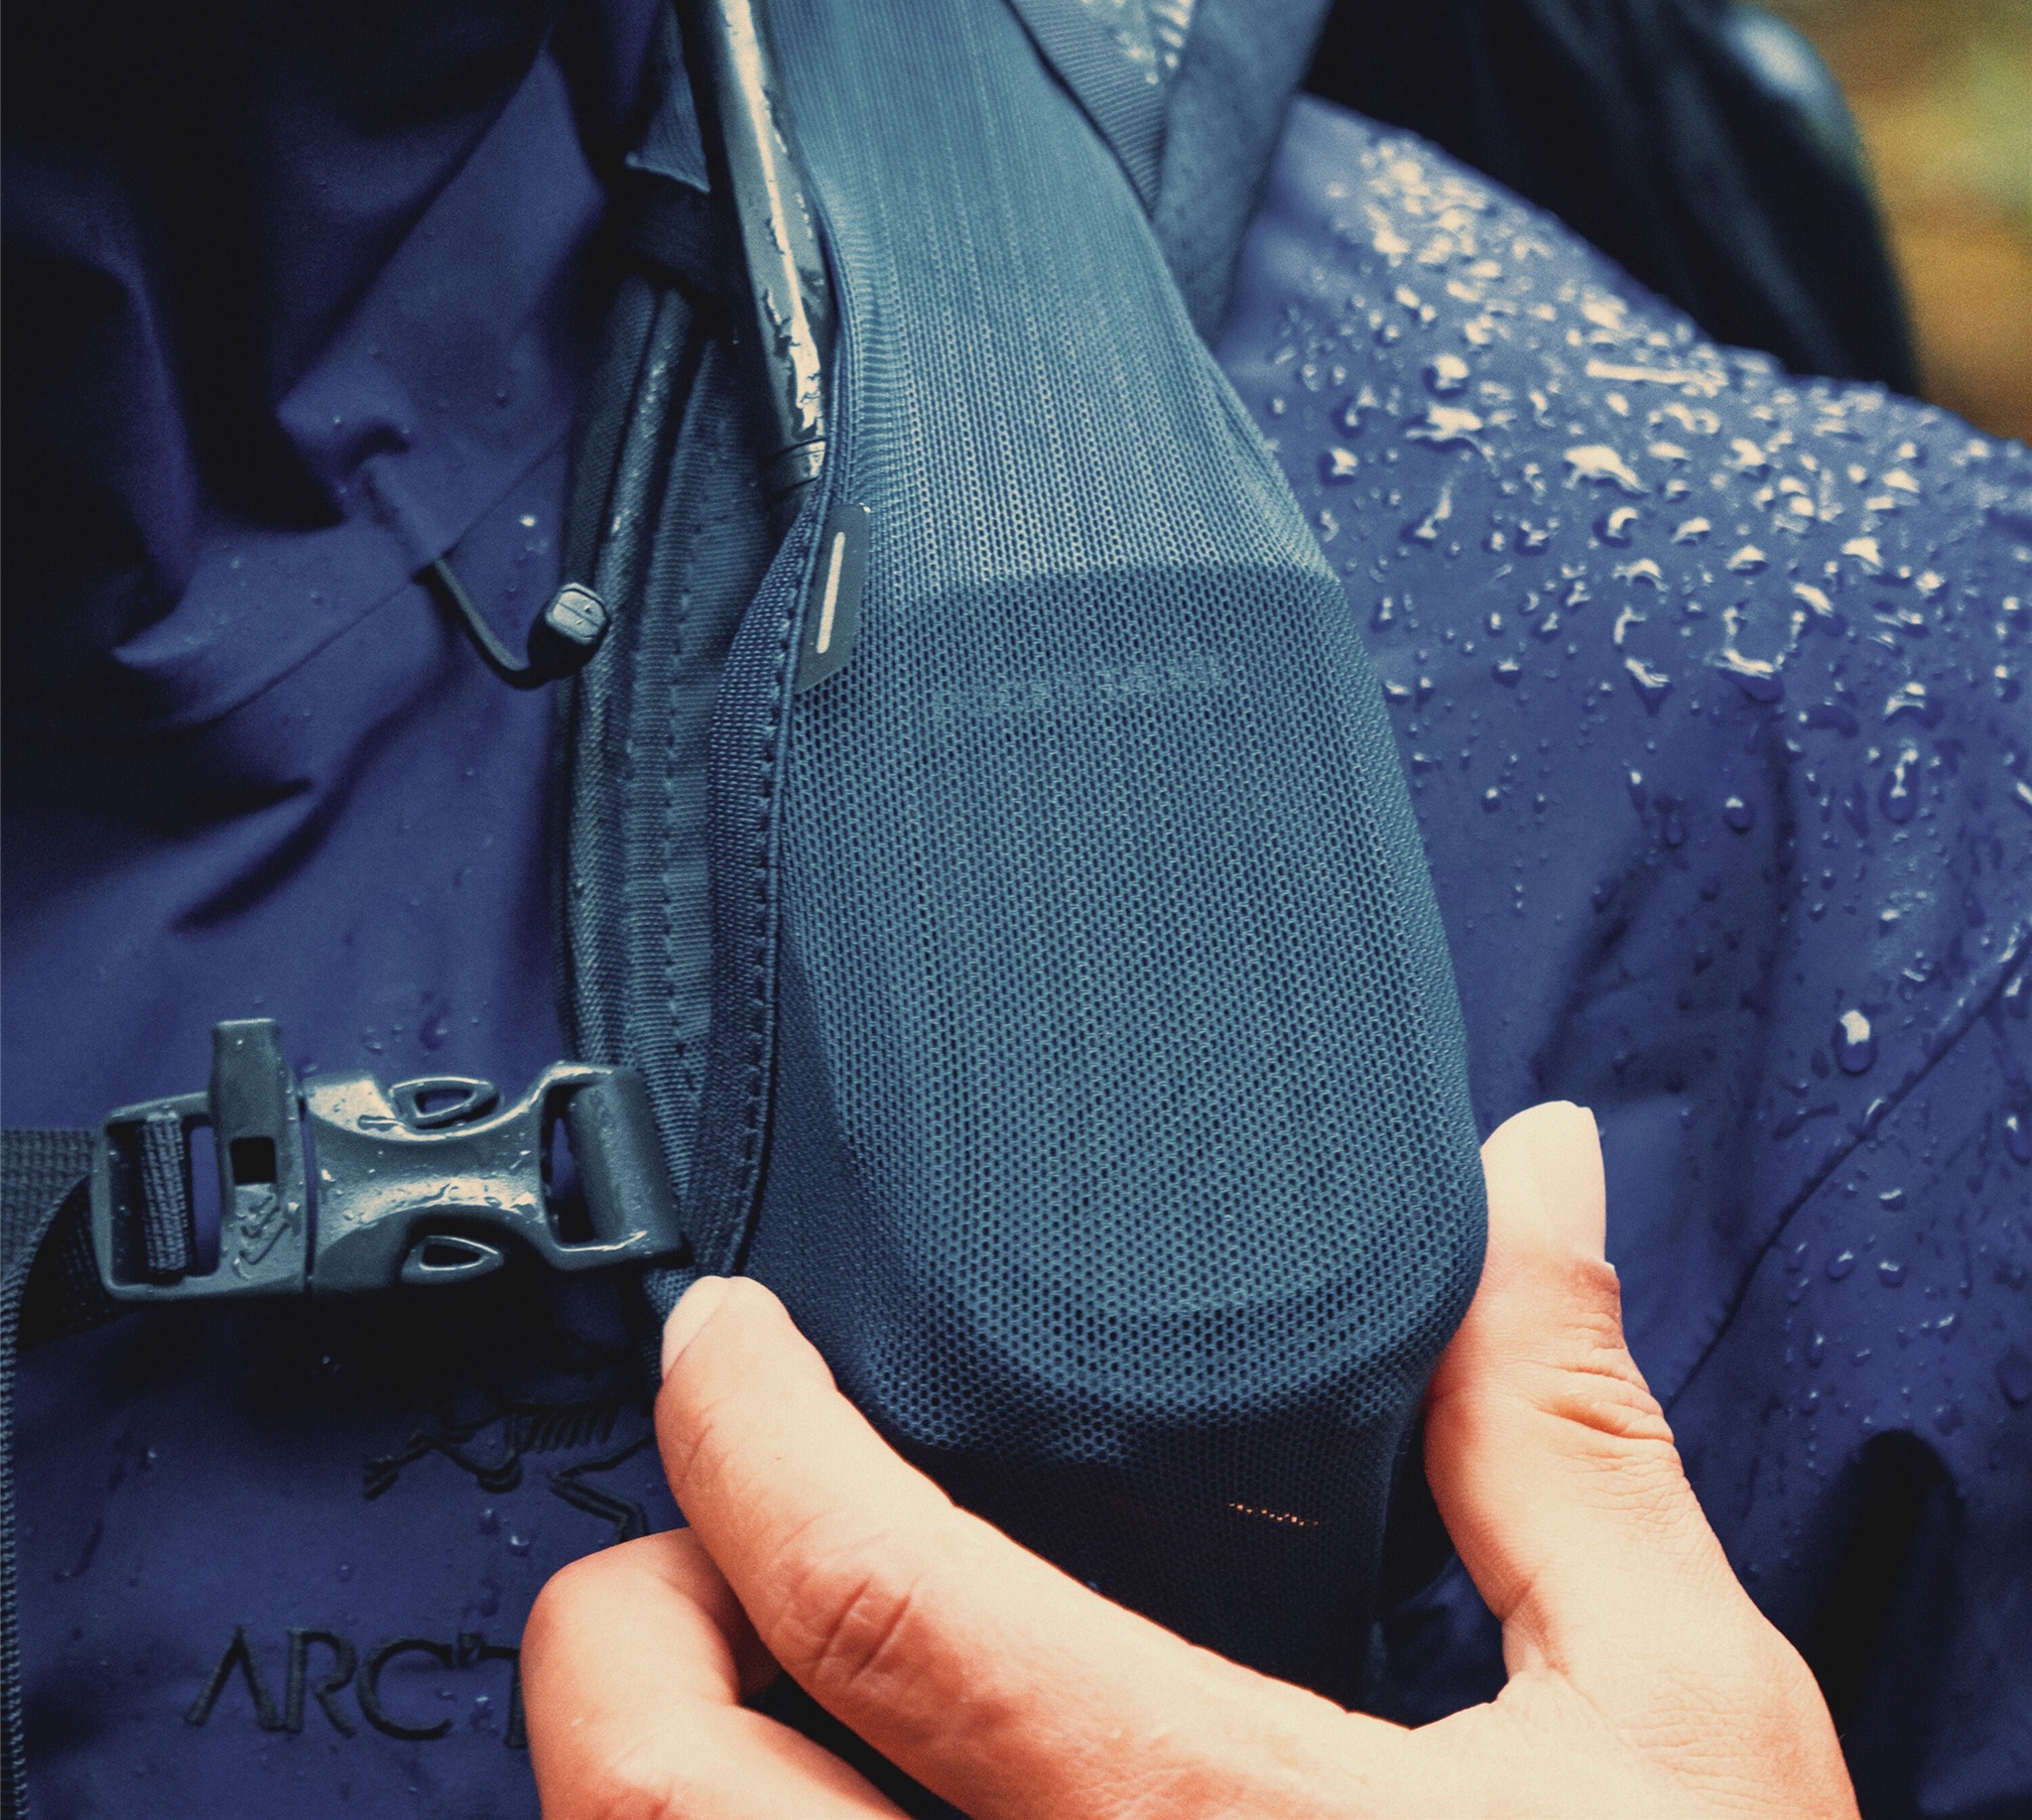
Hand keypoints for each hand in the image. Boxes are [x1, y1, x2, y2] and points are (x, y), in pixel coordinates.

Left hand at [522, 1103, 1856, 1816]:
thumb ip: (1556, 1427)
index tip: (719, 1332)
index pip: (885, 1604)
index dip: (749, 1432)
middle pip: (664, 1805)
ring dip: (637, 1773)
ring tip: (726, 1666)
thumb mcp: (1678, 1716)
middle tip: (683, 1526)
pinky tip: (811, 1804)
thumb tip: (1527, 1171)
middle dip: (613, 1627)